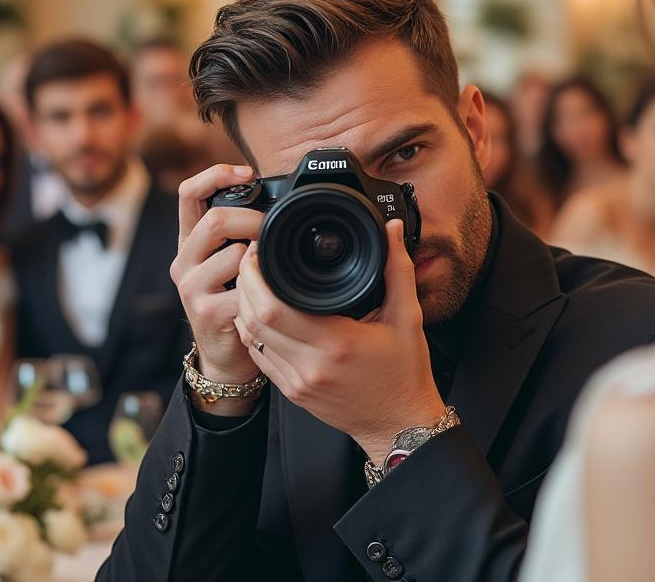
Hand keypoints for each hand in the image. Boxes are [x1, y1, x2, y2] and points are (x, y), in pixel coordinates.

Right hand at [171, 164, 266, 413]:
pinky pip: (244, 288)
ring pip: (233, 253)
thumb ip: (240, 232)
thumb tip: (273, 196)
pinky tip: (268, 295)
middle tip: (273, 231)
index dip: (216, 174)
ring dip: (260, 259)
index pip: (190, 193)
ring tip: (270, 271)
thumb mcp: (230, 262)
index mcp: (189, 241)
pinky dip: (262, 288)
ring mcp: (191, 288)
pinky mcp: (206, 312)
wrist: (227, 356)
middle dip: (253, 219)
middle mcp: (183, 261)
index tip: (246, 172)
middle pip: (215, 219)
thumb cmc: (235, 301)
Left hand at [234, 219, 446, 463]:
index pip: (272, 308)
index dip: (257, 276)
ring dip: (245, 307)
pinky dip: (254, 332)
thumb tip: (390, 229)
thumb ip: (397, 268)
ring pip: (250, 339)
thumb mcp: (409, 317)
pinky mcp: (291, 392)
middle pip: (253, 320)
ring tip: (255, 282)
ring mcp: (296, 382)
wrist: (399, 425)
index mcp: (336, 344)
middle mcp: (309, 365)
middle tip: (254, 260)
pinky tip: (263, 314)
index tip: (262, 252)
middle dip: (246, 284)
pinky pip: (259, 357)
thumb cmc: (405, 374)